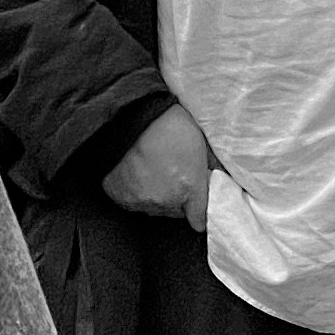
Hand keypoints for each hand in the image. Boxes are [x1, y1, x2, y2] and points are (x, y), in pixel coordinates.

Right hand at [102, 103, 215, 228]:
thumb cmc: (171, 125)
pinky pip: (130, 200)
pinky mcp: (119, 196)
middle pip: (174, 211)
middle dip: (177, 198)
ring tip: (154, 170)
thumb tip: (214, 180)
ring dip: (155, 195)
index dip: (200, 215)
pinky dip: (134, 190)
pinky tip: (137, 171)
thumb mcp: (202, 145)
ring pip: (152, 207)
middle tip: (173, 174)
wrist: (134, 116)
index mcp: (189, 189)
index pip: (199, 218)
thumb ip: (209, 170)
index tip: (200, 213)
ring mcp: (139, 201)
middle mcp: (164, 201)